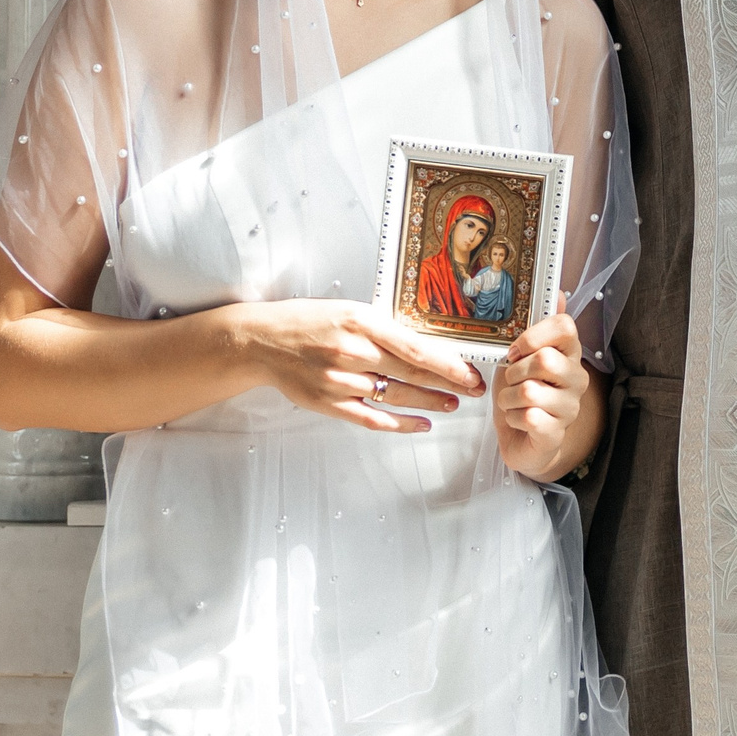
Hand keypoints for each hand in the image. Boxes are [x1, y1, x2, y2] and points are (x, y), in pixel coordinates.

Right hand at [229, 300, 484, 434]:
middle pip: (411, 374)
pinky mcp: (328, 403)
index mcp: (362, 323)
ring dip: (429, 403)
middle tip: (473, 390)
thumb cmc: (308, 321)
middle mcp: (352, 352)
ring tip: (452, 405)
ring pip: (395, 397)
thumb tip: (423, 344)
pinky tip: (421, 424)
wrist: (263, 341)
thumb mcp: (350, 311)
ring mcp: (340, 381)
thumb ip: (382, 328)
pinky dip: (399, 424)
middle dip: (448, 384)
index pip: (415, 348)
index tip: (470, 372)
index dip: (448, 364)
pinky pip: (371, 418)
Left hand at [493, 305, 588, 479]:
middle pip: (545, 359)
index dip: (534, 335)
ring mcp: (570, 407)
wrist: (522, 439)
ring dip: (507, 398)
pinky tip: (519, 420)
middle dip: (514, 372)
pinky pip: (528, 417)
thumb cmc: (521, 395)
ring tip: (511, 403)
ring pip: (529, 391)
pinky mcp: (556, 433)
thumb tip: (559, 292)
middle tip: (511, 381)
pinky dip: (512, 418)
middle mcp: (576, 378)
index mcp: (569, 354)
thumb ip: (538, 327)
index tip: (516, 350)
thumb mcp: (522, 357)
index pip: (565, 327)